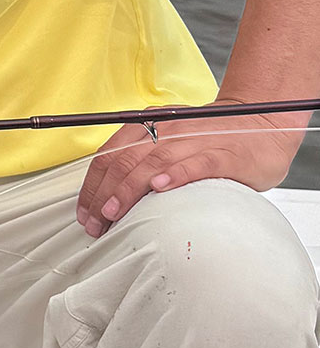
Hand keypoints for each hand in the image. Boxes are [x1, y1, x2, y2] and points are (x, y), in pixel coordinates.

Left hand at [75, 102, 305, 237]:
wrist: (262, 124)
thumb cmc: (211, 139)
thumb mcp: (169, 141)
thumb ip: (142, 159)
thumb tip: (108, 193)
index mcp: (149, 124)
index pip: (109, 155)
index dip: (92, 185)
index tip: (85, 213)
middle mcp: (167, 128)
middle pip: (124, 160)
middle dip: (103, 194)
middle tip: (95, 223)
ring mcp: (195, 140)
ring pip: (152, 162)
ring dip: (128, 189)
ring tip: (113, 212)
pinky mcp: (223, 154)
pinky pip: (195, 163)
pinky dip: (176, 174)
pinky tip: (160, 188)